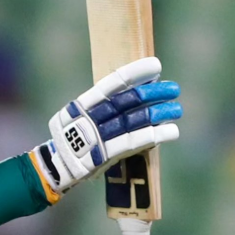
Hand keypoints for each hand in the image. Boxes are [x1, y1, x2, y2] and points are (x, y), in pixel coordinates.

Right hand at [32, 57, 180, 198]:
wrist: (58, 169)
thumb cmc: (76, 140)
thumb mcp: (82, 118)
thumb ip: (104, 107)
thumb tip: (140, 90)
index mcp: (80, 105)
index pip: (110, 85)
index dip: (133, 74)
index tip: (155, 66)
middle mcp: (86, 118)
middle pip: (123, 102)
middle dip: (151, 93)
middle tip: (173, 88)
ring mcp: (93, 137)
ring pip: (130, 121)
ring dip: (156, 113)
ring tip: (176, 109)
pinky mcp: (102, 156)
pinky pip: (131, 143)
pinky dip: (153, 135)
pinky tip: (171, 131)